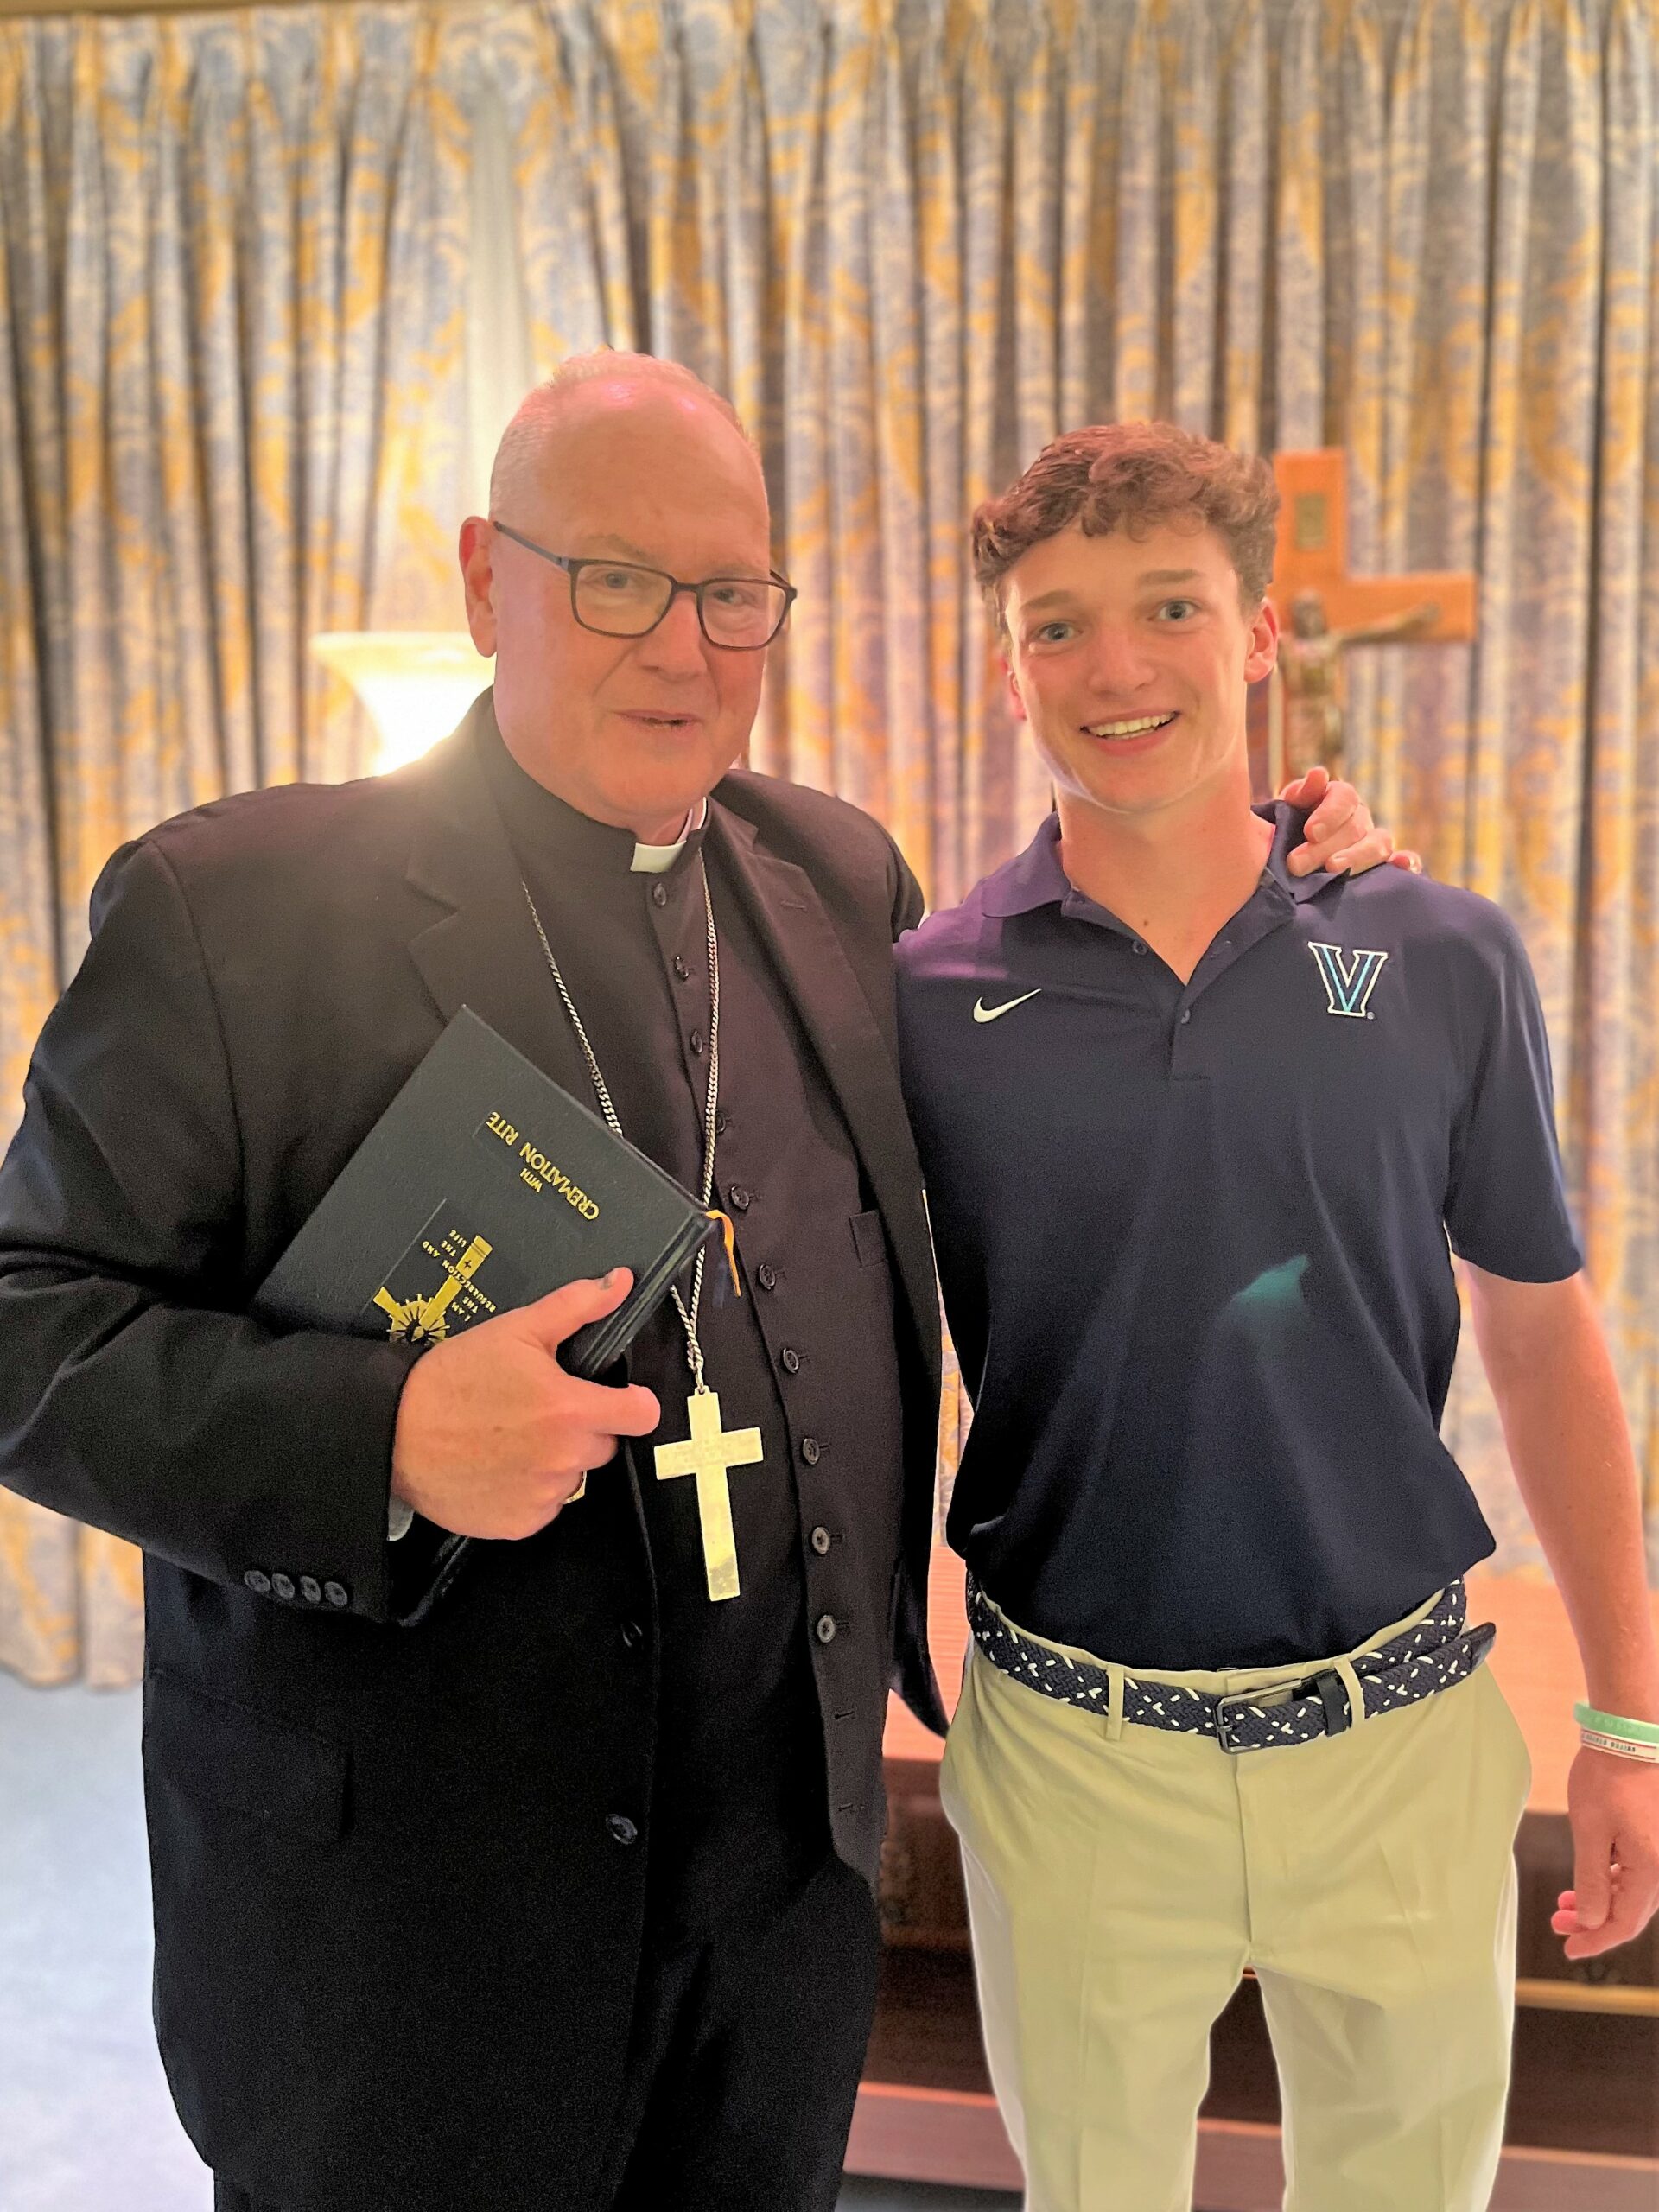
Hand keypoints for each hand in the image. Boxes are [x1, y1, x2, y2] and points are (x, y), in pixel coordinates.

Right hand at [389, 1269, 660, 1539]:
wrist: (394, 1434)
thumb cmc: (449, 1384)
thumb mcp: (516, 1330)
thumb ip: (575, 1307)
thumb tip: (617, 1284)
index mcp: (570, 1410)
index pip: (642, 1415)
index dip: (634, 1403)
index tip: (622, 1400)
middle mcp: (563, 1458)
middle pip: (604, 1444)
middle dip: (583, 1428)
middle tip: (541, 1412)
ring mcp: (543, 1494)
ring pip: (573, 1476)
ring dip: (556, 1460)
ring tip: (513, 1437)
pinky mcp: (520, 1522)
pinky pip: (545, 1505)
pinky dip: (530, 1490)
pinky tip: (501, 1465)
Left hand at [1278, 762, 1422, 877]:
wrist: (1284, 860)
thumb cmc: (1283, 830)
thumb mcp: (1285, 810)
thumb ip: (1299, 794)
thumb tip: (1319, 774)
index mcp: (1339, 798)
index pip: (1344, 797)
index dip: (1329, 814)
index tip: (1309, 832)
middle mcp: (1361, 818)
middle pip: (1355, 827)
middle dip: (1325, 846)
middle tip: (1296, 864)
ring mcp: (1374, 842)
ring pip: (1379, 845)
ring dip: (1357, 857)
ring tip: (1333, 869)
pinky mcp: (1381, 866)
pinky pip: (1403, 862)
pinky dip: (1408, 862)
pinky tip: (1403, 865)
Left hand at [1549, 1745, 1658, 1958]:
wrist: (1628, 1736)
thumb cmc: (1607, 1779)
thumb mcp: (1591, 1832)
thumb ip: (1593, 1881)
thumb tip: (1593, 1922)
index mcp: (1651, 1871)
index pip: (1624, 1923)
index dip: (1596, 1940)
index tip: (1568, 1949)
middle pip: (1630, 1912)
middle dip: (1593, 1922)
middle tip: (1558, 1924)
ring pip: (1632, 1892)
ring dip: (1600, 1901)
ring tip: (1564, 1903)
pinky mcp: (1655, 1836)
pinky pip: (1636, 1872)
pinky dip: (1611, 1880)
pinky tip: (1588, 1878)